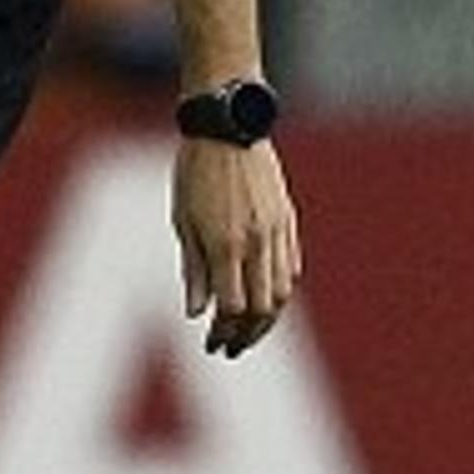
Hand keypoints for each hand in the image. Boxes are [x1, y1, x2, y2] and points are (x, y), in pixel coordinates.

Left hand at [170, 138, 301, 356]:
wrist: (229, 124)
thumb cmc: (195, 170)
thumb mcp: (182, 221)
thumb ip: (194, 270)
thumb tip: (196, 313)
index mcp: (226, 244)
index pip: (231, 309)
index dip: (223, 334)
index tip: (212, 345)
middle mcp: (256, 242)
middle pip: (261, 309)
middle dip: (247, 336)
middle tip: (231, 349)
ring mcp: (277, 231)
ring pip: (281, 292)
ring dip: (266, 319)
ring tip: (249, 329)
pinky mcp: (288, 220)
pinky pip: (290, 267)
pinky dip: (280, 290)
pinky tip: (264, 298)